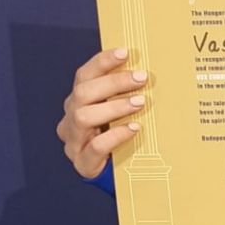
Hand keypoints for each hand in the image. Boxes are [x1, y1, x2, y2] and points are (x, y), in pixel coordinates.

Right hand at [56, 48, 146, 177]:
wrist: (114, 171)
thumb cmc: (119, 132)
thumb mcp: (121, 109)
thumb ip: (128, 91)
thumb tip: (153, 68)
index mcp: (79, 100)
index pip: (84, 75)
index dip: (102, 62)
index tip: (124, 52)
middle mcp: (71, 118)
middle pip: (83, 93)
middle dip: (113, 83)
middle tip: (141, 78)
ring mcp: (74, 141)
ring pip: (83, 117)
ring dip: (114, 107)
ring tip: (139, 103)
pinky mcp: (83, 162)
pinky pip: (95, 147)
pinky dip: (116, 135)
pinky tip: (134, 129)